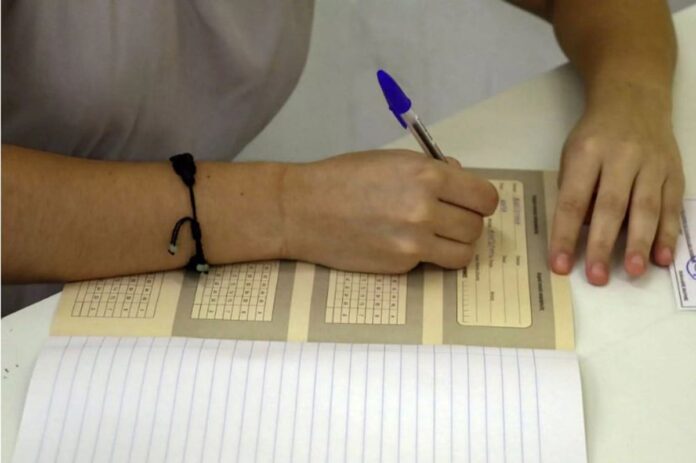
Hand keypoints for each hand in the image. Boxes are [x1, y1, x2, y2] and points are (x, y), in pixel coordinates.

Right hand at [279, 150, 498, 272]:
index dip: (481, 201)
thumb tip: (461, 178)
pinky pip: (432, 263)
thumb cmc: (344, 177)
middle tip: (448, 218)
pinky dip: (426, 255)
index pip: (484, 198)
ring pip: (463, 253)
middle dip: (467, 222)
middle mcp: (426, 210)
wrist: (302, 210)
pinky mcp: (400, 265)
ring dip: (455, 245)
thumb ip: (432, 170)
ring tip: (435, 236)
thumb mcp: (392, 161)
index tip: (472, 203)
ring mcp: (414, 242)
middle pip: (476, 227)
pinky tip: (402, 242)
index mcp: (427, 175)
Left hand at [549, 91, 684, 284]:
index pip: (573, 200)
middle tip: (597, 277)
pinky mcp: (674, 171)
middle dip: (604, 245)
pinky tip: (662, 258)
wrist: (633, 98)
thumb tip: (582, 235)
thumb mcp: (571, 155)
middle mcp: (621, 157)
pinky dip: (668, 234)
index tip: (560, 264)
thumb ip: (576, 192)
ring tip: (634, 272)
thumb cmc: (594, 136)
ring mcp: (652, 164)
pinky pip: (672, 206)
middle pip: (612, 206)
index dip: (566, 235)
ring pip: (647, 208)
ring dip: (640, 243)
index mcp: (587, 153)